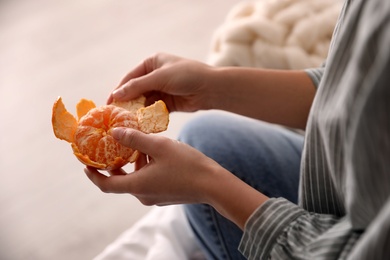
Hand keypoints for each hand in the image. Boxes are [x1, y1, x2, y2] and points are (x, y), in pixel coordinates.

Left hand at [84, 127, 221, 205]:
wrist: (213, 184)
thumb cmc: (187, 165)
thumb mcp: (159, 146)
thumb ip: (135, 139)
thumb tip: (115, 132)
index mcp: (138, 186)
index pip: (106, 184)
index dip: (92, 175)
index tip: (85, 163)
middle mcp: (143, 195)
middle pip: (120, 181)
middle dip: (114, 164)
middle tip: (109, 148)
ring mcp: (155, 197)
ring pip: (136, 179)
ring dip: (133, 163)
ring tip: (139, 144)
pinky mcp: (165, 195)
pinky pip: (147, 181)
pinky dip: (145, 168)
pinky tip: (155, 152)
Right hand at [107, 53, 215, 112]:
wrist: (211, 88)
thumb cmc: (186, 76)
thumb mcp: (159, 78)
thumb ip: (137, 86)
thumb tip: (116, 95)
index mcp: (152, 63)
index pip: (130, 78)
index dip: (118, 90)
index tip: (108, 103)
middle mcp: (155, 75)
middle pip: (136, 91)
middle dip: (127, 103)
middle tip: (115, 116)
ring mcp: (162, 89)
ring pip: (144, 102)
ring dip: (137, 111)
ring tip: (126, 122)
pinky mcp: (168, 103)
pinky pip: (154, 110)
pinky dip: (148, 116)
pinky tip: (140, 124)